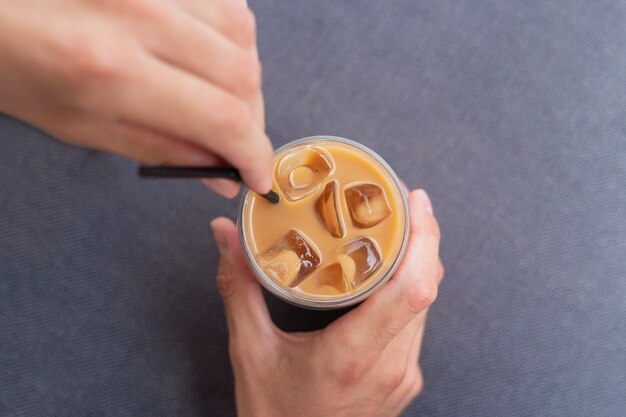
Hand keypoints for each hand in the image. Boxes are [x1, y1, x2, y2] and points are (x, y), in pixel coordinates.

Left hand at [0, 0, 271, 196]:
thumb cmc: (12, 64)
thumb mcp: (76, 124)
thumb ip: (159, 149)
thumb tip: (221, 172)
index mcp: (109, 68)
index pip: (222, 117)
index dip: (254, 153)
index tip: (258, 175)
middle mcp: (139, 12)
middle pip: (243, 73)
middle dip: (252, 120)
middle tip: (236, 143)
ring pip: (242, 31)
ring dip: (243, 77)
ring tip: (220, 98)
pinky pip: (223, 0)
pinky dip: (229, 37)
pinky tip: (209, 56)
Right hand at [210, 189, 443, 416]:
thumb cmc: (274, 416)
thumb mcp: (250, 352)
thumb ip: (240, 287)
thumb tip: (225, 235)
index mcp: (353, 356)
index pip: (410, 291)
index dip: (423, 241)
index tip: (415, 202)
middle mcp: (391, 366)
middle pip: (425, 289)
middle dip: (422, 238)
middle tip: (402, 199)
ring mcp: (403, 375)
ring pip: (425, 304)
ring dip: (419, 260)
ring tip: (399, 224)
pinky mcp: (404, 377)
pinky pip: (417, 321)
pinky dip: (410, 286)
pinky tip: (391, 268)